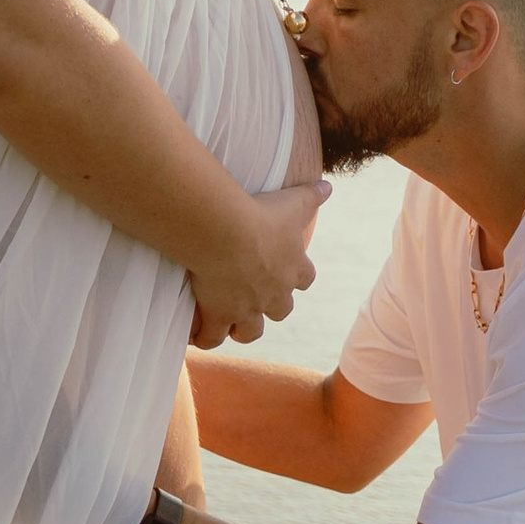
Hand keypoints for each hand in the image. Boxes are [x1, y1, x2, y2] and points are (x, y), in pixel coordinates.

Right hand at [187, 177, 327, 349]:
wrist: (226, 232)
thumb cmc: (260, 215)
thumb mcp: (293, 201)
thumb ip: (312, 195)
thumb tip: (328, 186)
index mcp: (294, 268)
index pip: (305, 278)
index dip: (297, 277)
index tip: (287, 272)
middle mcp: (275, 294)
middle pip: (281, 310)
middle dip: (270, 307)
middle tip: (254, 298)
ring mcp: (248, 308)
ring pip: (251, 331)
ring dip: (242, 329)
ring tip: (227, 324)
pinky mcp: (220, 315)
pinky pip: (213, 337)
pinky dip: (205, 337)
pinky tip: (196, 332)